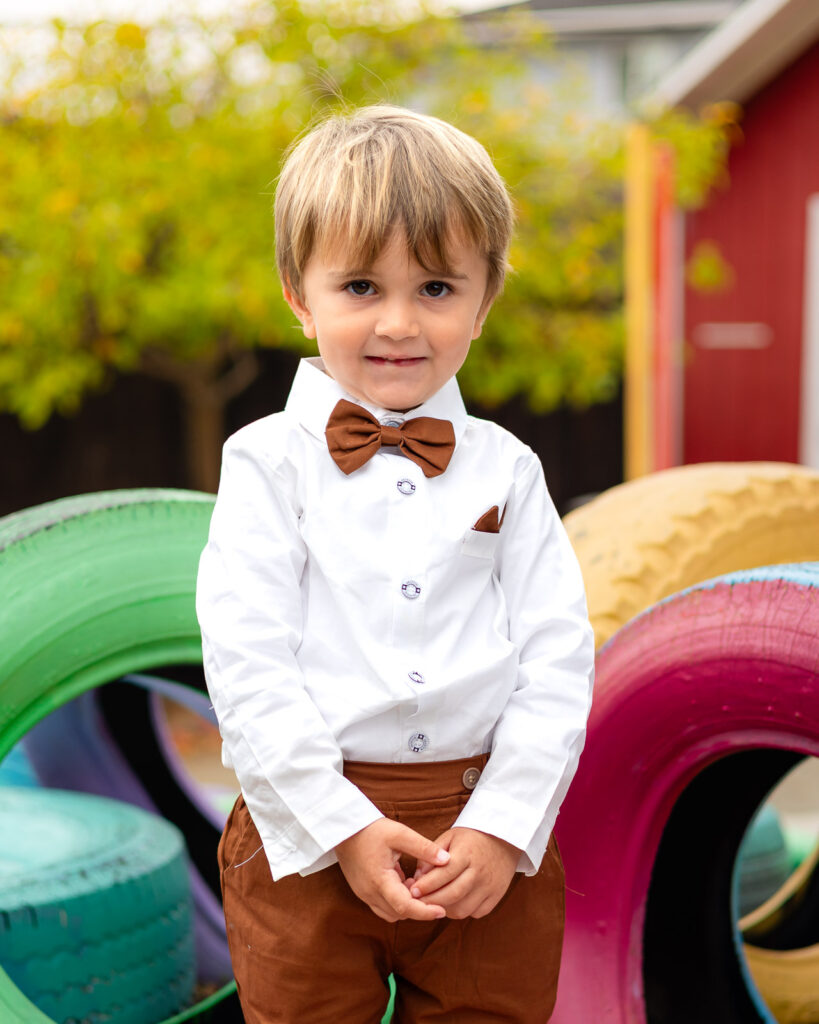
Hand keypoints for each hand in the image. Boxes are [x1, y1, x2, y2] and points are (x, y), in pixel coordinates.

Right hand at [335, 818, 450, 922]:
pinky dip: (396, 901)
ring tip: (418, 885)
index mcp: (379, 880)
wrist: (342, 828)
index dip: (425, 912)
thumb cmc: (370, 829)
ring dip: (406, 906)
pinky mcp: (362, 891)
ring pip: (390, 913)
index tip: (442, 911)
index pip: (405, 907)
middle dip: (418, 908)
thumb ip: (424, 847)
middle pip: (399, 913)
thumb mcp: (399, 833)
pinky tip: (404, 883)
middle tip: (434, 893)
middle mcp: (369, 893)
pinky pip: (382, 906)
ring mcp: (364, 894)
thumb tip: (446, 860)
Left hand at [407, 827, 519, 918]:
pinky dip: (462, 911)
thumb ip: (431, 855)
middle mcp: (479, 871)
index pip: (443, 874)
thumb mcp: (450, 837)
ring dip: (444, 910)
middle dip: (431, 901)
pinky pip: (476, 913)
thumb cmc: (471, 838)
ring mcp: (489, 885)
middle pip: (452, 894)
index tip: (412, 890)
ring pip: (463, 908)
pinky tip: (453, 903)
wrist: (504, 839)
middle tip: (417, 902)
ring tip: (434, 903)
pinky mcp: (497, 895)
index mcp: (466, 853)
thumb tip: (417, 878)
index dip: (426, 885)